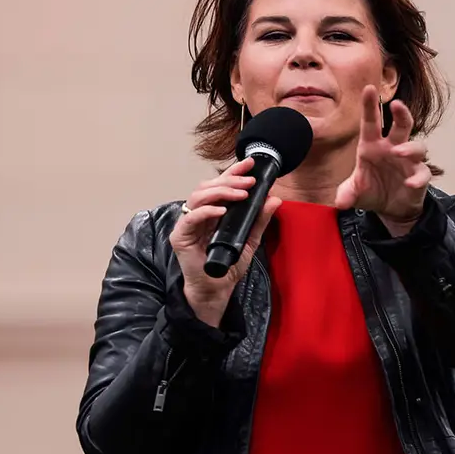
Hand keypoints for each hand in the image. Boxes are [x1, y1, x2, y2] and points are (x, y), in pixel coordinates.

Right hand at [170, 158, 281, 327]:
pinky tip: (222, 210)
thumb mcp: (250, 240)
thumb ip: (259, 220)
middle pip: (208, 186)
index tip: (250, 163)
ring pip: (198, 196)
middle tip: (250, 182)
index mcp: (212, 211)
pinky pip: (191, 217)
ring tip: (241, 194)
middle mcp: (198, 214)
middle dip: (230, 180)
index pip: (220, 185)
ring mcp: (187, 224)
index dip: (233, 172)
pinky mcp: (180, 236)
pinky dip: (207, 211)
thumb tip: (274, 199)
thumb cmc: (228, 266)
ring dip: (221, 191)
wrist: (216, 290)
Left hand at [335, 85, 430, 234]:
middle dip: (401, 114)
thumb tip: (341, 203)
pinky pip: (423, 172)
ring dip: (410, 147)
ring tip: (399, 151)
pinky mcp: (419, 176)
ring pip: (417, 146)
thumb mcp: (354, 194)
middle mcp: (392, 148)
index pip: (371, 123)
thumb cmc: (371, 191)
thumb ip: (347, 194)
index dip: (370, 106)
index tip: (369, 88)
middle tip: (397, 105)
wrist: (390, 208)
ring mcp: (408, 161)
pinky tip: (410, 183)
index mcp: (372, 146)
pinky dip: (418, 177)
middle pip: (401, 125)